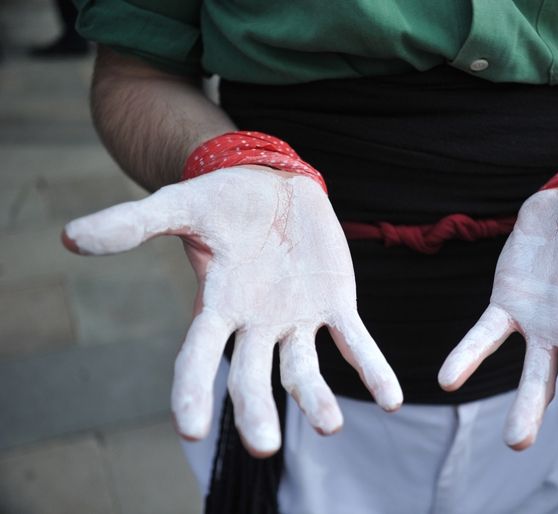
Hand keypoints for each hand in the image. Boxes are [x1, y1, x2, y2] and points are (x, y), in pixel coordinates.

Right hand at [62, 166, 402, 455]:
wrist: (273, 184)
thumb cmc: (222, 199)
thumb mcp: (179, 206)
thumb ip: (133, 224)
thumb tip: (70, 238)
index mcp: (216, 306)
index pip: (198, 356)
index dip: (193, 390)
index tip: (189, 429)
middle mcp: (255, 324)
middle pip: (252, 377)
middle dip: (256, 411)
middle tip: (262, 447)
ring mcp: (298, 320)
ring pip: (305, 369)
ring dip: (316, 399)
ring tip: (329, 426)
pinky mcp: (335, 306)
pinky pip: (355, 343)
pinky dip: (371, 369)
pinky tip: (391, 399)